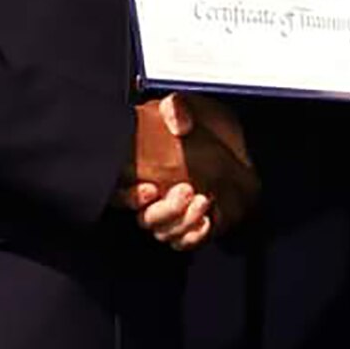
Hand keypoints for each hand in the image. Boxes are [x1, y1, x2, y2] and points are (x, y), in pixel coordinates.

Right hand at [114, 93, 259, 248]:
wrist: (228, 138)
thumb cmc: (198, 124)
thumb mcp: (186, 108)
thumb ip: (177, 108)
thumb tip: (178, 120)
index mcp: (139, 170)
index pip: (120, 194)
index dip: (130, 197)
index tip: (148, 189)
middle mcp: (152, 197)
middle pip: (146, 218)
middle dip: (164, 210)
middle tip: (186, 190)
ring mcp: (172, 212)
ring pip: (165, 232)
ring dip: (183, 222)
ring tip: (202, 201)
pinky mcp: (193, 223)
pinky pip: (185, 241)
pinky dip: (194, 236)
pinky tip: (206, 221)